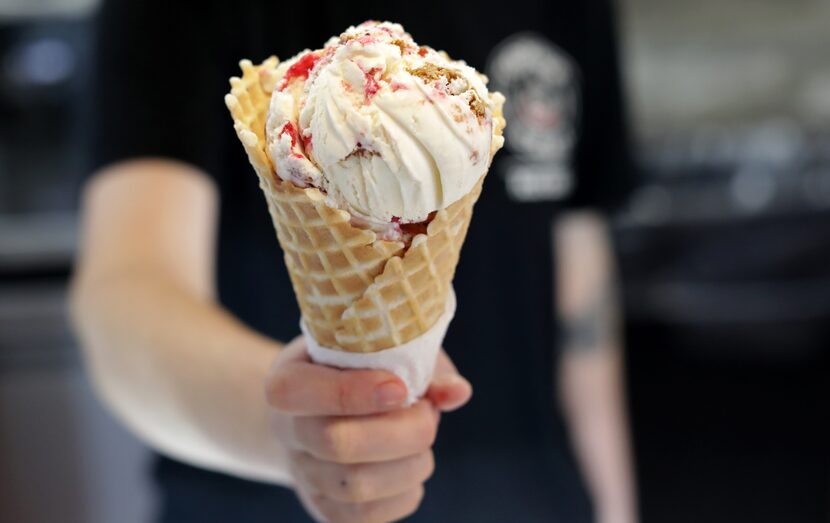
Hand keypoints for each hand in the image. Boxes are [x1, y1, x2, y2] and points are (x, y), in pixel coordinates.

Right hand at [265, 337, 470, 522]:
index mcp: (286, 380)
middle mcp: (286, 430)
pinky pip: (369, 516)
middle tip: (427, 414)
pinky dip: (406, 491)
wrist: (322, 411)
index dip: (354, 392)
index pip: (298, 391)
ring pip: (358, 486)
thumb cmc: (360, 367)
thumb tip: (457, 392)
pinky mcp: (326, 509)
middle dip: (402, 431)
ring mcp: (303, 475)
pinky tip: (410, 463)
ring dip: (411, 462)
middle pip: (337, 443)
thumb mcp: (380, 347)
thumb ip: (418, 362)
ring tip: (422, 438)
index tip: (400, 388)